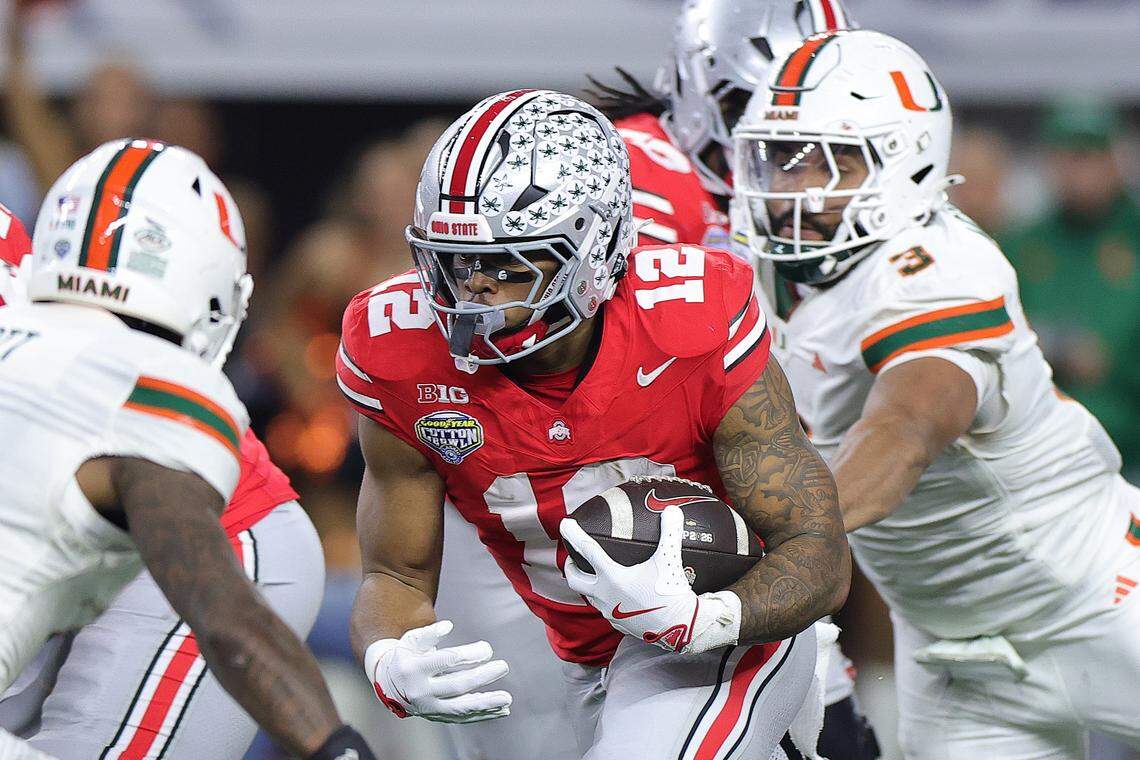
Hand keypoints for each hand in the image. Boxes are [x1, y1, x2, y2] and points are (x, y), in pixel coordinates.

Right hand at [363, 620, 511, 723]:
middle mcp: (421, 690)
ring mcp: (429, 707)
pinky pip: (463, 718)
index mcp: (414, 668)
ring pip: (461, 707)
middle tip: (503, 666)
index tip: (487, 649)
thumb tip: (448, 626)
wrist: (387, 685)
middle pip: (457, 685)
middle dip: (482, 677)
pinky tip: (501, 709)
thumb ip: (429, 633)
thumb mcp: (410, 640)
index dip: (468, 654)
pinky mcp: (437, 717)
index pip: (445, 661)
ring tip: (507, 698)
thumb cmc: (404, 657)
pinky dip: (483, 715)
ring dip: (486, 703)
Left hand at [560, 505, 741, 654]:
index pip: (587, 550)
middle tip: (574, 558)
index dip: (573, 535)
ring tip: (594, 576)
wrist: (680, 628)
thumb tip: (672, 510)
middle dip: (570, 567)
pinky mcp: (618, 625)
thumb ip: (669, 532)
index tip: (564, 524)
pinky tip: (616, 596)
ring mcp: (610, 612)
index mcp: (612, 577)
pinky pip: (605, 610)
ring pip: (589, 597)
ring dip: (587, 585)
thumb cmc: (671, 593)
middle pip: (575, 579)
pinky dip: (605, 600)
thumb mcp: (669, 559)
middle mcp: (605, 595)